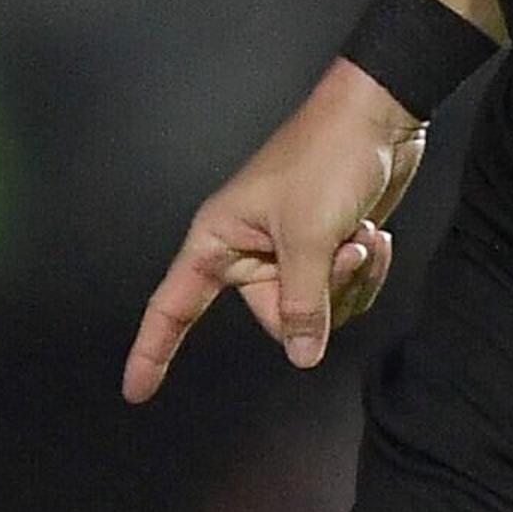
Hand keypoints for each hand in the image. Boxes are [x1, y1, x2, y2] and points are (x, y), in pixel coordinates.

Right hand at [124, 62, 429, 403]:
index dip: (152, 350)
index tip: (135, 393)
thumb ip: (302, 303)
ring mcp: (289, 253)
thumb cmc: (326, 160)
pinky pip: (343, 295)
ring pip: (317, 313)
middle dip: (320, 295)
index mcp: (219, 239)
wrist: (377, 119)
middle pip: (276, 320)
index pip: (174, 306)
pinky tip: (374, 236)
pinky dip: (365, 272)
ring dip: (350, 280)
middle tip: (343, 249)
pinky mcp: (325, 251)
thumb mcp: (310, 237)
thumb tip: (301, 357)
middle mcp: (248, 250)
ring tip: (361, 235)